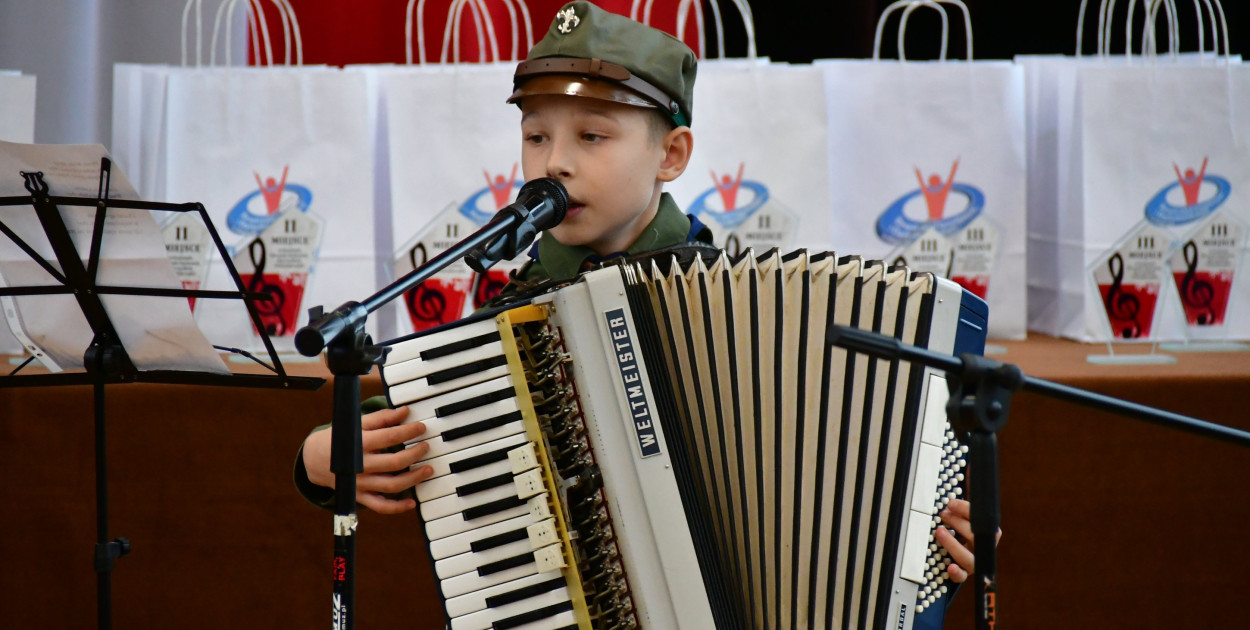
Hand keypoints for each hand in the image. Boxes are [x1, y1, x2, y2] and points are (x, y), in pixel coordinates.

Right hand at [302, 406, 434, 514]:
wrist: (314, 459)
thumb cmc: (340, 438)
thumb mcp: (356, 424)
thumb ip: (382, 418)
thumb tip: (405, 411)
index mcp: (359, 444)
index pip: (389, 437)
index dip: (408, 431)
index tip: (421, 428)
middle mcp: (359, 465)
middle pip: (394, 463)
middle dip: (415, 454)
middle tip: (426, 446)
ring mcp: (360, 484)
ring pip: (391, 486)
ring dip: (413, 479)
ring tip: (428, 470)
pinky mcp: (359, 497)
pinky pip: (380, 506)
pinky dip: (397, 507)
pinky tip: (412, 502)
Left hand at [934, 498, 1001, 582]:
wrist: (956, 554)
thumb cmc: (958, 531)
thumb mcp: (961, 517)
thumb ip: (960, 506)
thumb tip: (957, 487)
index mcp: (984, 533)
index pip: (982, 521)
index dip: (966, 510)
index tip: (951, 503)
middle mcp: (981, 549)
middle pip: (975, 537)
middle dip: (958, 523)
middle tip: (944, 515)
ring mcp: (973, 563)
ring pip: (968, 558)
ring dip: (953, 544)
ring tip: (939, 531)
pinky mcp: (963, 573)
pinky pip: (962, 577)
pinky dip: (956, 572)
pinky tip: (950, 566)